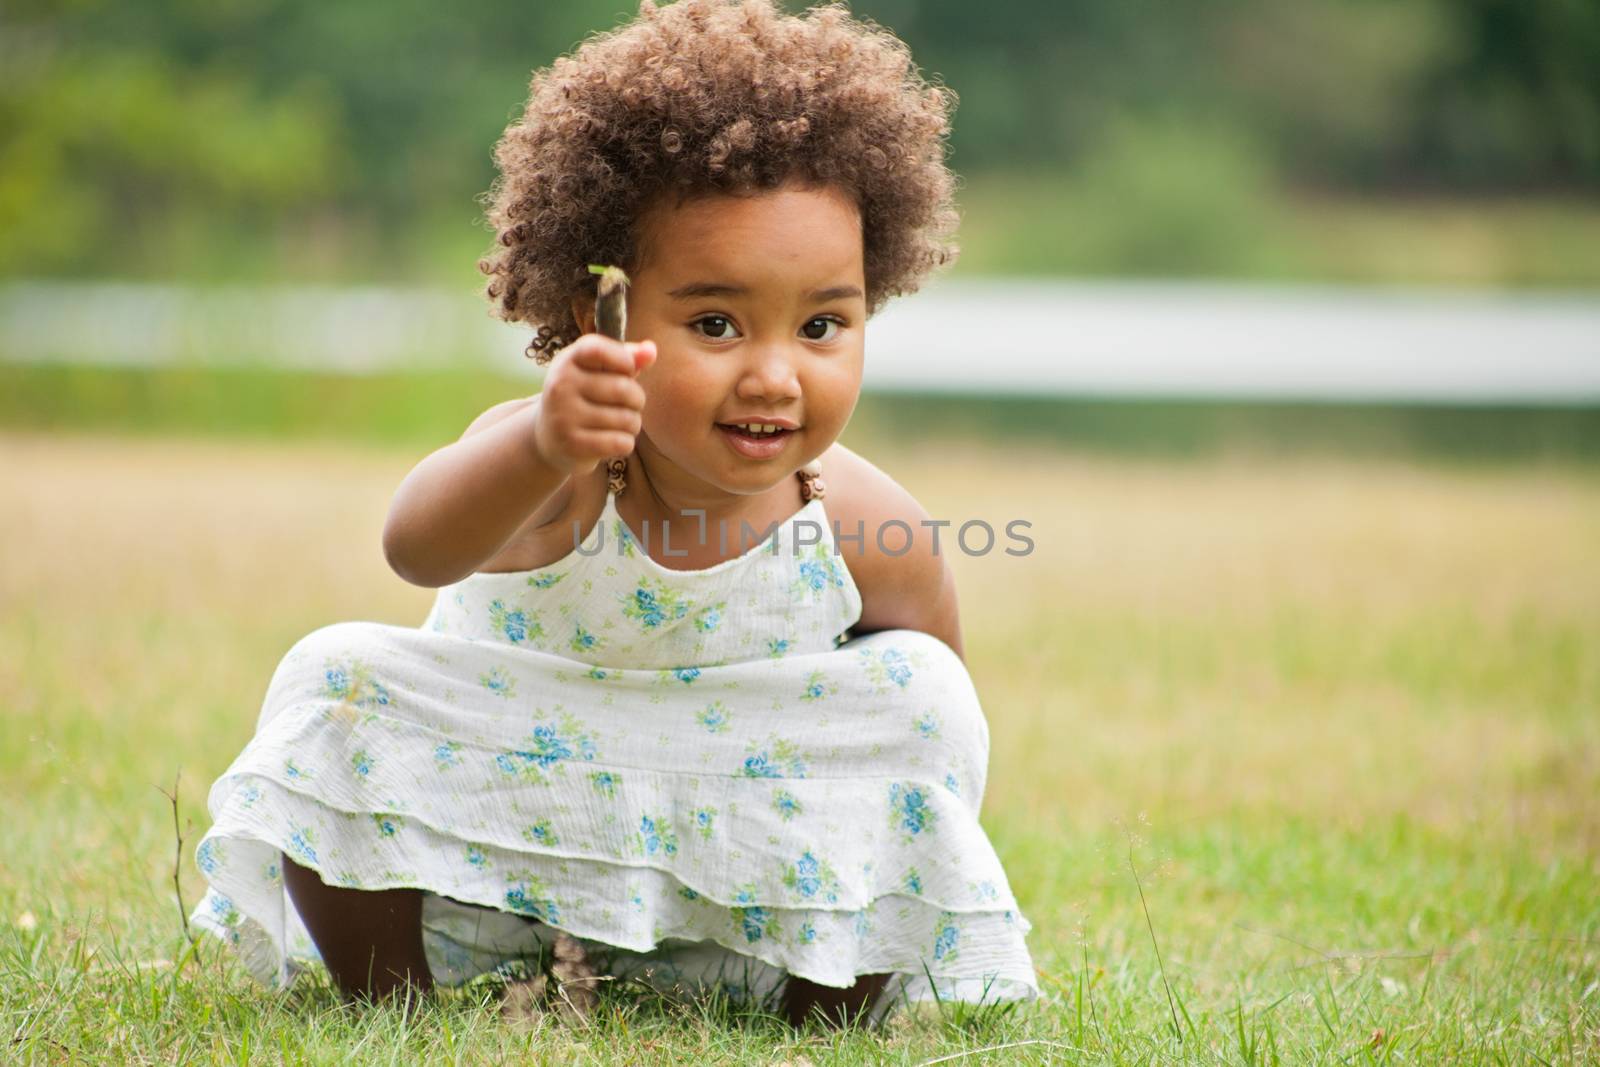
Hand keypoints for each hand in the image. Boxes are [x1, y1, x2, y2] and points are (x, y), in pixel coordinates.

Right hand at [532, 334, 656, 474]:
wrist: (550, 439)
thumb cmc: (585, 398)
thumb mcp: (599, 372)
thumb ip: (626, 358)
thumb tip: (651, 350)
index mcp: (566, 361)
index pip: (599, 350)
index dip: (625, 359)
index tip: (628, 370)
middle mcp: (561, 386)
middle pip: (624, 388)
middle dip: (637, 399)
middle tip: (630, 405)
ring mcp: (564, 416)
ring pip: (627, 419)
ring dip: (633, 424)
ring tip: (620, 424)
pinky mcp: (573, 444)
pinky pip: (621, 442)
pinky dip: (626, 443)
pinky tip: (614, 441)